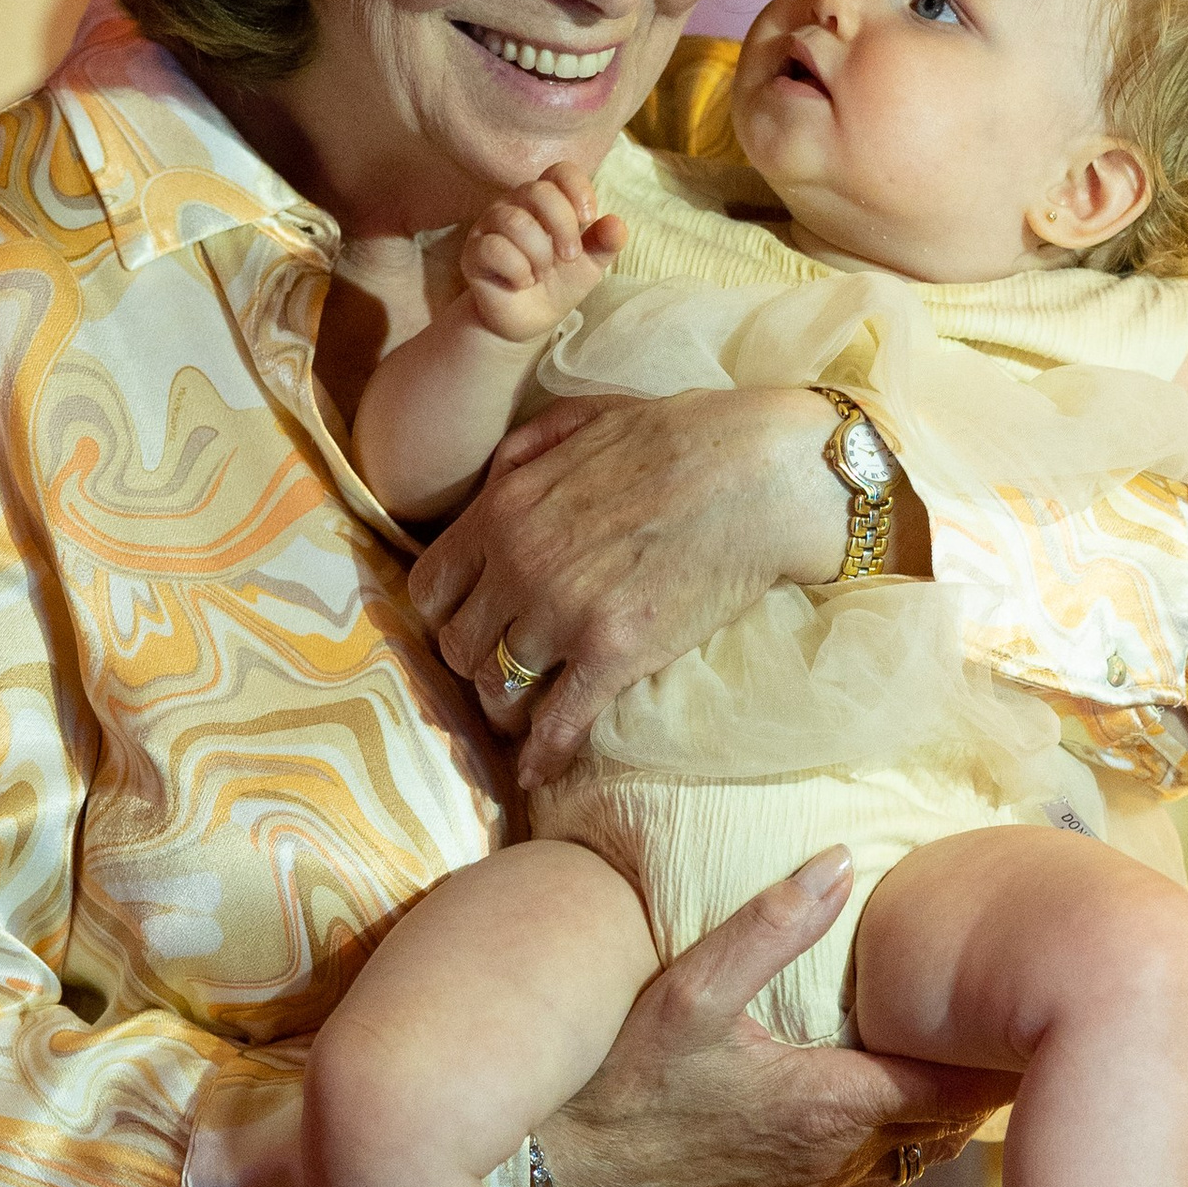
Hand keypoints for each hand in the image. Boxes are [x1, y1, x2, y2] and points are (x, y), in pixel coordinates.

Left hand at [409, 381, 849, 785]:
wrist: (757, 474)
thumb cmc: (676, 435)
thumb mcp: (579, 416)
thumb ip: (520, 452)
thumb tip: (491, 484)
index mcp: (503, 511)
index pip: (431, 590)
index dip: (448, 613)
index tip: (474, 620)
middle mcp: (519, 567)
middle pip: (458, 647)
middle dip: (477, 660)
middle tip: (506, 664)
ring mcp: (564, 615)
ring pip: (500, 688)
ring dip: (511, 704)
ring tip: (529, 710)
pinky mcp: (615, 653)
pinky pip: (559, 721)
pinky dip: (545, 752)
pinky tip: (541, 770)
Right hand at [460, 164, 625, 346]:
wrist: (529, 321)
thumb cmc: (559, 283)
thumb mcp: (590, 264)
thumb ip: (605, 243)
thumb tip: (618, 224)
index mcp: (546, 199)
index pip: (560, 171)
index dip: (578, 190)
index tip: (589, 219)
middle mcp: (515, 204)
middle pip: (538, 191)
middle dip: (563, 227)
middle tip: (570, 257)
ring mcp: (490, 225)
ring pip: (515, 221)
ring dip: (539, 254)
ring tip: (542, 274)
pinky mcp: (473, 252)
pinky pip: (495, 248)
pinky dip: (518, 270)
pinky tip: (523, 282)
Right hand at [534, 851, 1002, 1186]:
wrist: (569, 1165)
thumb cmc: (628, 1076)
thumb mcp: (693, 988)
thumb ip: (771, 926)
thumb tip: (838, 862)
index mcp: (830, 1103)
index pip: (949, 1089)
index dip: (994, 1058)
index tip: (1030, 1019)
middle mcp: (835, 1155)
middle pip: (945, 1128)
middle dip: (982, 1085)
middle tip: (1016, 1032)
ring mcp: (812, 1183)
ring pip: (913, 1158)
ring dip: (943, 1117)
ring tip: (967, 1061)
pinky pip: (873, 1174)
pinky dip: (902, 1141)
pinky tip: (891, 1102)